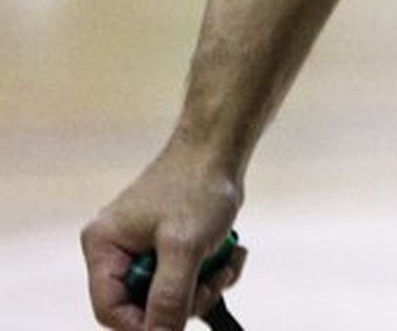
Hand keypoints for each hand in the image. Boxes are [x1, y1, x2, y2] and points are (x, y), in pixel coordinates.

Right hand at [82, 145, 245, 329]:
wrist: (223, 143)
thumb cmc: (198, 183)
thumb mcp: (184, 247)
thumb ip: (169, 297)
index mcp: (104, 247)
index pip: (110, 310)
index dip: (144, 325)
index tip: (177, 324)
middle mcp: (117, 249)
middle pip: (143, 305)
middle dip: (185, 300)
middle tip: (214, 283)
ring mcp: (143, 245)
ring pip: (170, 293)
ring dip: (204, 285)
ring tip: (228, 262)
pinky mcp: (170, 243)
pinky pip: (186, 275)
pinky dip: (211, 270)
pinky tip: (232, 252)